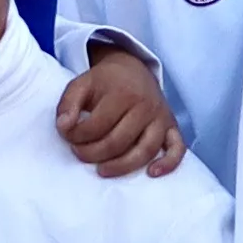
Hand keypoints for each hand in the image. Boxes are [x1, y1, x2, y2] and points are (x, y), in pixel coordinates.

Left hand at [54, 45, 186, 178]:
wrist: (134, 69)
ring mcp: (161, 117)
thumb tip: (64, 126)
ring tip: (102, 170)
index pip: (97, 126)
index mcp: (122, 93)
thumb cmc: (105, 82)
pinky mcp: (172, 127)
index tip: (69, 137)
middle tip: (80, 154)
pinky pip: (177, 148)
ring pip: (145, 150)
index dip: (77, 136)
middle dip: (93, 154)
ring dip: (121, 166)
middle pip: (118, 142)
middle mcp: (145, 105)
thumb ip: (67, 104)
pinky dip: (168, 163)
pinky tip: (152, 173)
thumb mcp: (81, 84)